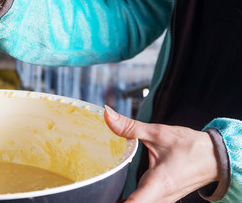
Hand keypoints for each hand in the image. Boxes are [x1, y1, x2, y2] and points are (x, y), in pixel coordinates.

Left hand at [104, 105, 219, 202]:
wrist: (215, 157)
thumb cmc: (191, 147)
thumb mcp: (158, 133)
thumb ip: (130, 127)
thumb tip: (107, 114)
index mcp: (158, 183)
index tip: (98, 196)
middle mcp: (161, 197)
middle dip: (112, 197)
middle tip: (93, 187)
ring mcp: (163, 200)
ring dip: (121, 198)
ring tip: (101, 188)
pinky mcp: (164, 199)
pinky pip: (144, 202)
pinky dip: (131, 198)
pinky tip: (118, 189)